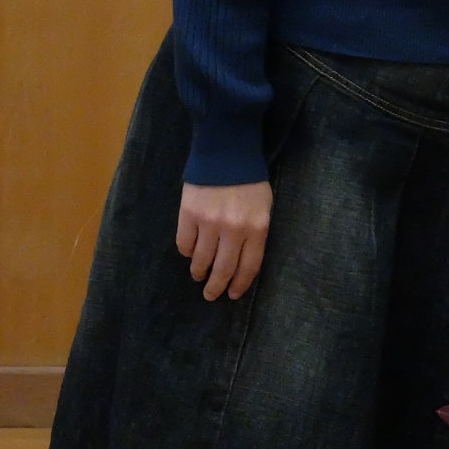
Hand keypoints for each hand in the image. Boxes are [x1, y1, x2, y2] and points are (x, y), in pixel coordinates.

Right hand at [177, 181, 272, 301]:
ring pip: (201, 260)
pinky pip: (184, 244)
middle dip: (217, 286)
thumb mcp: (264, 207)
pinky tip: (190, 253)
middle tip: (211, 295)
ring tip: (199, 276)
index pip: (248, 266)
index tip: (233, 294)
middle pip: (224, 269)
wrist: (227, 153)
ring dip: (200, 272)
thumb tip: (243, 262)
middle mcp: (233, 230)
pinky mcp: (188, 215)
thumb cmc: (250, 181)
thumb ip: (256, 233)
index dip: (240, 284)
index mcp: (257, 228)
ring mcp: (209, 223)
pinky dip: (187, 252)